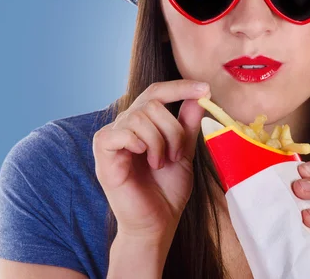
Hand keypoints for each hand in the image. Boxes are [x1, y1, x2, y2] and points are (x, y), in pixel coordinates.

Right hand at [92, 79, 210, 246]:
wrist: (157, 223)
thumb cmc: (167, 190)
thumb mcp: (184, 151)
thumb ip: (188, 123)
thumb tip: (200, 95)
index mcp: (143, 123)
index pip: (157, 92)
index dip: (180, 87)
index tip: (206, 89)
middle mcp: (125, 126)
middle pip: (152, 104)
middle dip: (172, 129)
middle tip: (175, 155)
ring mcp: (112, 138)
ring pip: (139, 117)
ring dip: (159, 142)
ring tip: (161, 163)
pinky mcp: (103, 153)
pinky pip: (121, 132)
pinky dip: (140, 144)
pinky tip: (146, 160)